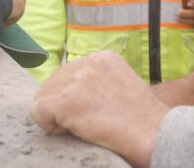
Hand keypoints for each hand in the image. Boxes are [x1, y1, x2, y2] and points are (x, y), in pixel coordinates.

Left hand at [31, 51, 164, 167]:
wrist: (155, 134)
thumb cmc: (143, 121)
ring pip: (43, 98)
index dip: (75, 98)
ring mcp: (77, 80)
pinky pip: (38, 112)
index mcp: (104, 58)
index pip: (68, 74)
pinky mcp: (66, 101)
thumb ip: (99, 82)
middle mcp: (89, 62)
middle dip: (64, 107)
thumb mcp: (122, 86)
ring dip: (58, 117)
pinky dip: (50, 127)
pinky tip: (75, 131)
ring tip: (85, 127)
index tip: (94, 112)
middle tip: (89, 122)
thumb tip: (73, 92)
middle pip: (53, 84)